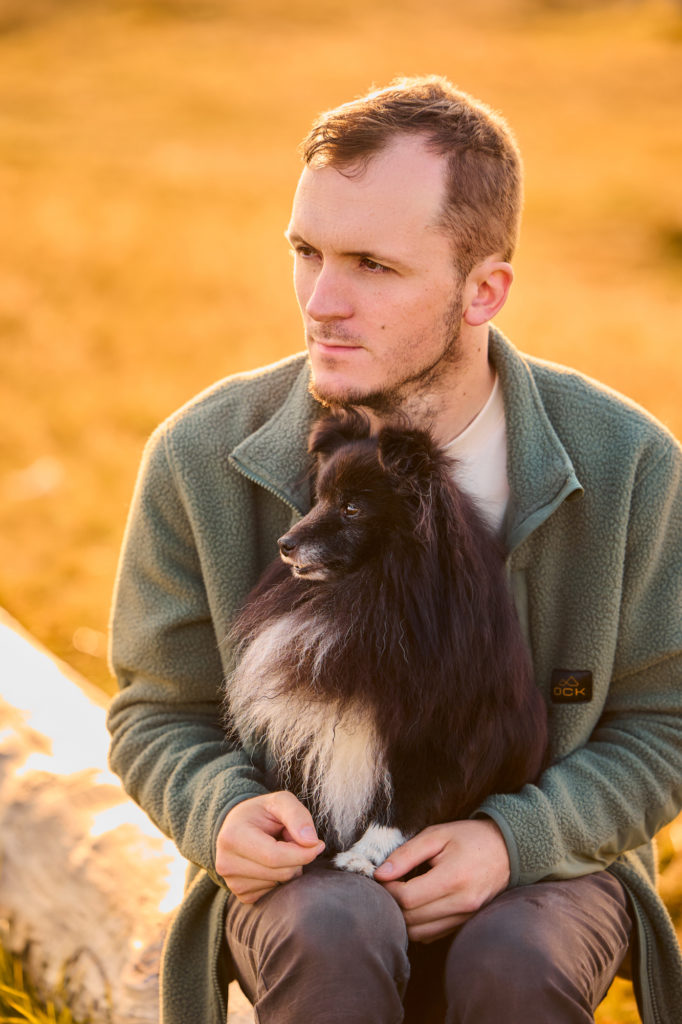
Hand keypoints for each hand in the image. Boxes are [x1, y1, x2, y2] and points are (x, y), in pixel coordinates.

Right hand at [215, 790, 324, 903]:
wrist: (238, 826)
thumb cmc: (262, 812)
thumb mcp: (280, 802)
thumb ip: (297, 816)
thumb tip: (311, 842)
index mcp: (233, 837)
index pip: (275, 856)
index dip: (302, 853)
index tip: (318, 844)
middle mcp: (226, 863)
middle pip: (281, 872)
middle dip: (297, 858)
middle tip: (292, 841)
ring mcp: (232, 883)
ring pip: (281, 884)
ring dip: (290, 868)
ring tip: (278, 849)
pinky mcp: (241, 895)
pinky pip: (274, 894)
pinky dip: (281, 879)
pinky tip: (271, 863)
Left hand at [373, 818, 509, 942]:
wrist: (507, 849)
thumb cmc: (469, 838)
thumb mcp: (436, 835)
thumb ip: (407, 854)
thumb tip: (380, 874)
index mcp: (453, 879)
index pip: (407, 899)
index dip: (387, 890)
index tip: (381, 877)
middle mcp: (461, 904)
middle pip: (411, 920)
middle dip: (392, 905)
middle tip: (388, 886)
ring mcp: (465, 917)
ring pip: (420, 933)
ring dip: (403, 918)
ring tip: (400, 895)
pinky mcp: (465, 923)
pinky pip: (432, 934)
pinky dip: (418, 924)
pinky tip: (416, 905)